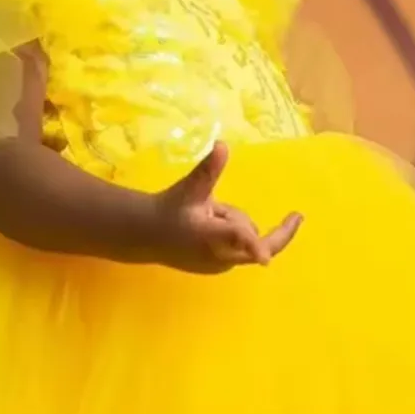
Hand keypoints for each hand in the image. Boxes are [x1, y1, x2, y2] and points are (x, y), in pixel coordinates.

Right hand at [151, 143, 301, 273]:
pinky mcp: (220, 268)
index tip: (265, 257)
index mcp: (209, 234)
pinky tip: (206, 225)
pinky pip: (239, 246)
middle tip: (266, 213)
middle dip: (247, 220)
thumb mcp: (190, 187)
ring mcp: (220, 266)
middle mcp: (218, 255)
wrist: (147, 234)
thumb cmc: (170, 208)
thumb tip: (223, 145)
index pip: (234, 238)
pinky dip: (231, 233)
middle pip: (252, 237)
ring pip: (245, 238)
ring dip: (233, 223)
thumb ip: (209, 169)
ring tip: (206, 213)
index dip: (252, 245)